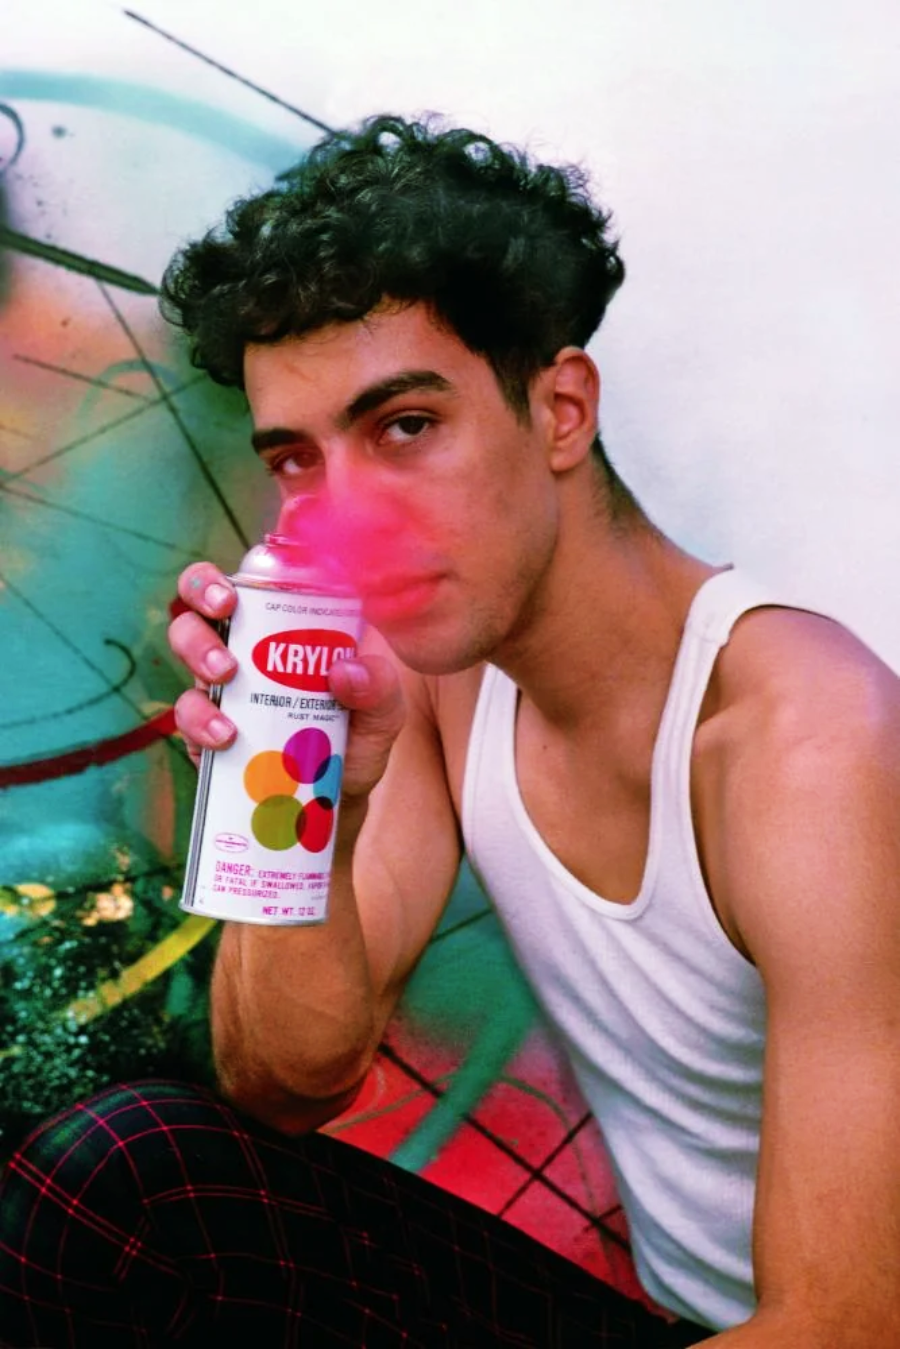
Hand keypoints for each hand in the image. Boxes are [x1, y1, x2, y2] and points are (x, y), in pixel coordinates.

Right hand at [168, 564, 405, 794]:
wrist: (332, 802)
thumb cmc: (357, 741)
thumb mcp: (381, 716)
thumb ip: (379, 690)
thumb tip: (346, 670)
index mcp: (286, 627)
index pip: (250, 582)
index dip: (230, 572)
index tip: (237, 587)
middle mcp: (245, 647)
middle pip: (203, 599)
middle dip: (202, 593)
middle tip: (225, 611)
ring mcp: (221, 687)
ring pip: (186, 646)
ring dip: (199, 651)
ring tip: (226, 675)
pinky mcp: (204, 729)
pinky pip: (187, 713)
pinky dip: (201, 720)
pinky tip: (226, 735)